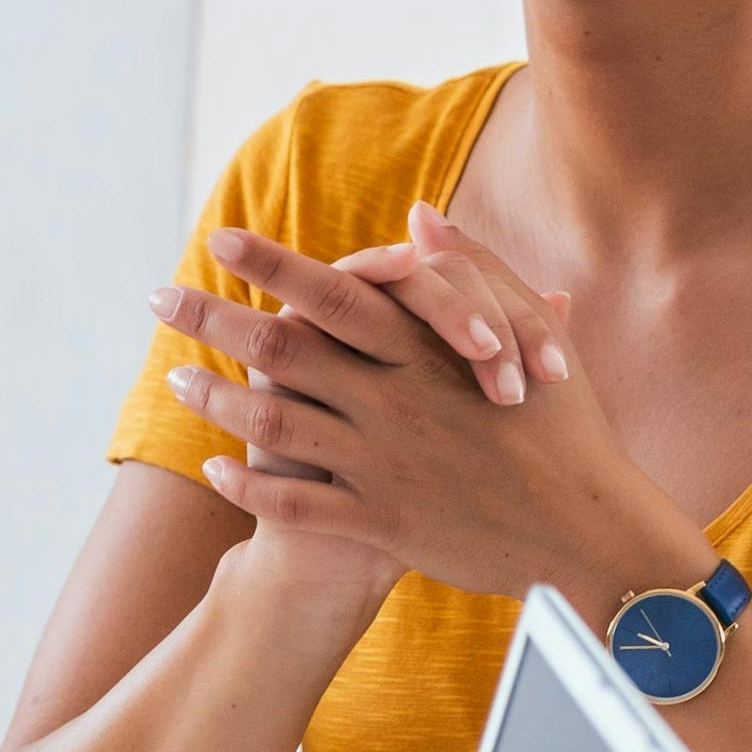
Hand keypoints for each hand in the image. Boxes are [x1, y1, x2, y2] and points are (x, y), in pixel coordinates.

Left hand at [155, 213, 700, 607]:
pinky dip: (250, 484)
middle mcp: (396, 404)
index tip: (219, 238)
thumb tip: (419, 217)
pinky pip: (298, 502)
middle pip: (283, 350)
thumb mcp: (532, 337)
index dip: (272, 265)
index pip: (335, 294)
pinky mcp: (384, 524)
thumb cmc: (569, 428)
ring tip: (175, 377)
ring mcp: (385, 466)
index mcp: (429, 353)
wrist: (594, 534)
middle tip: (158, 298)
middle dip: (213, 319)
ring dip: (217, 399)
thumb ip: (473, 273)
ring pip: (277, 425)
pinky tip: (214, 467)